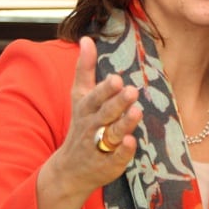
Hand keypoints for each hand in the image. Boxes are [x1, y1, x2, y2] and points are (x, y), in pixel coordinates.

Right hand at [53, 36, 142, 194]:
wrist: (70, 169)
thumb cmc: (82, 124)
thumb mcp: (80, 96)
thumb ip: (84, 68)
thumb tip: (87, 38)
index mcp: (86, 108)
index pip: (95, 96)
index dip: (105, 89)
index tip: (116, 78)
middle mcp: (92, 126)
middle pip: (106, 113)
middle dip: (117, 103)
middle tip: (131, 91)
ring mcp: (100, 146)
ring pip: (113, 133)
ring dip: (125, 123)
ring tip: (137, 112)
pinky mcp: (110, 163)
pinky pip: (117, 157)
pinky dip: (124, 151)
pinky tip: (131, 142)